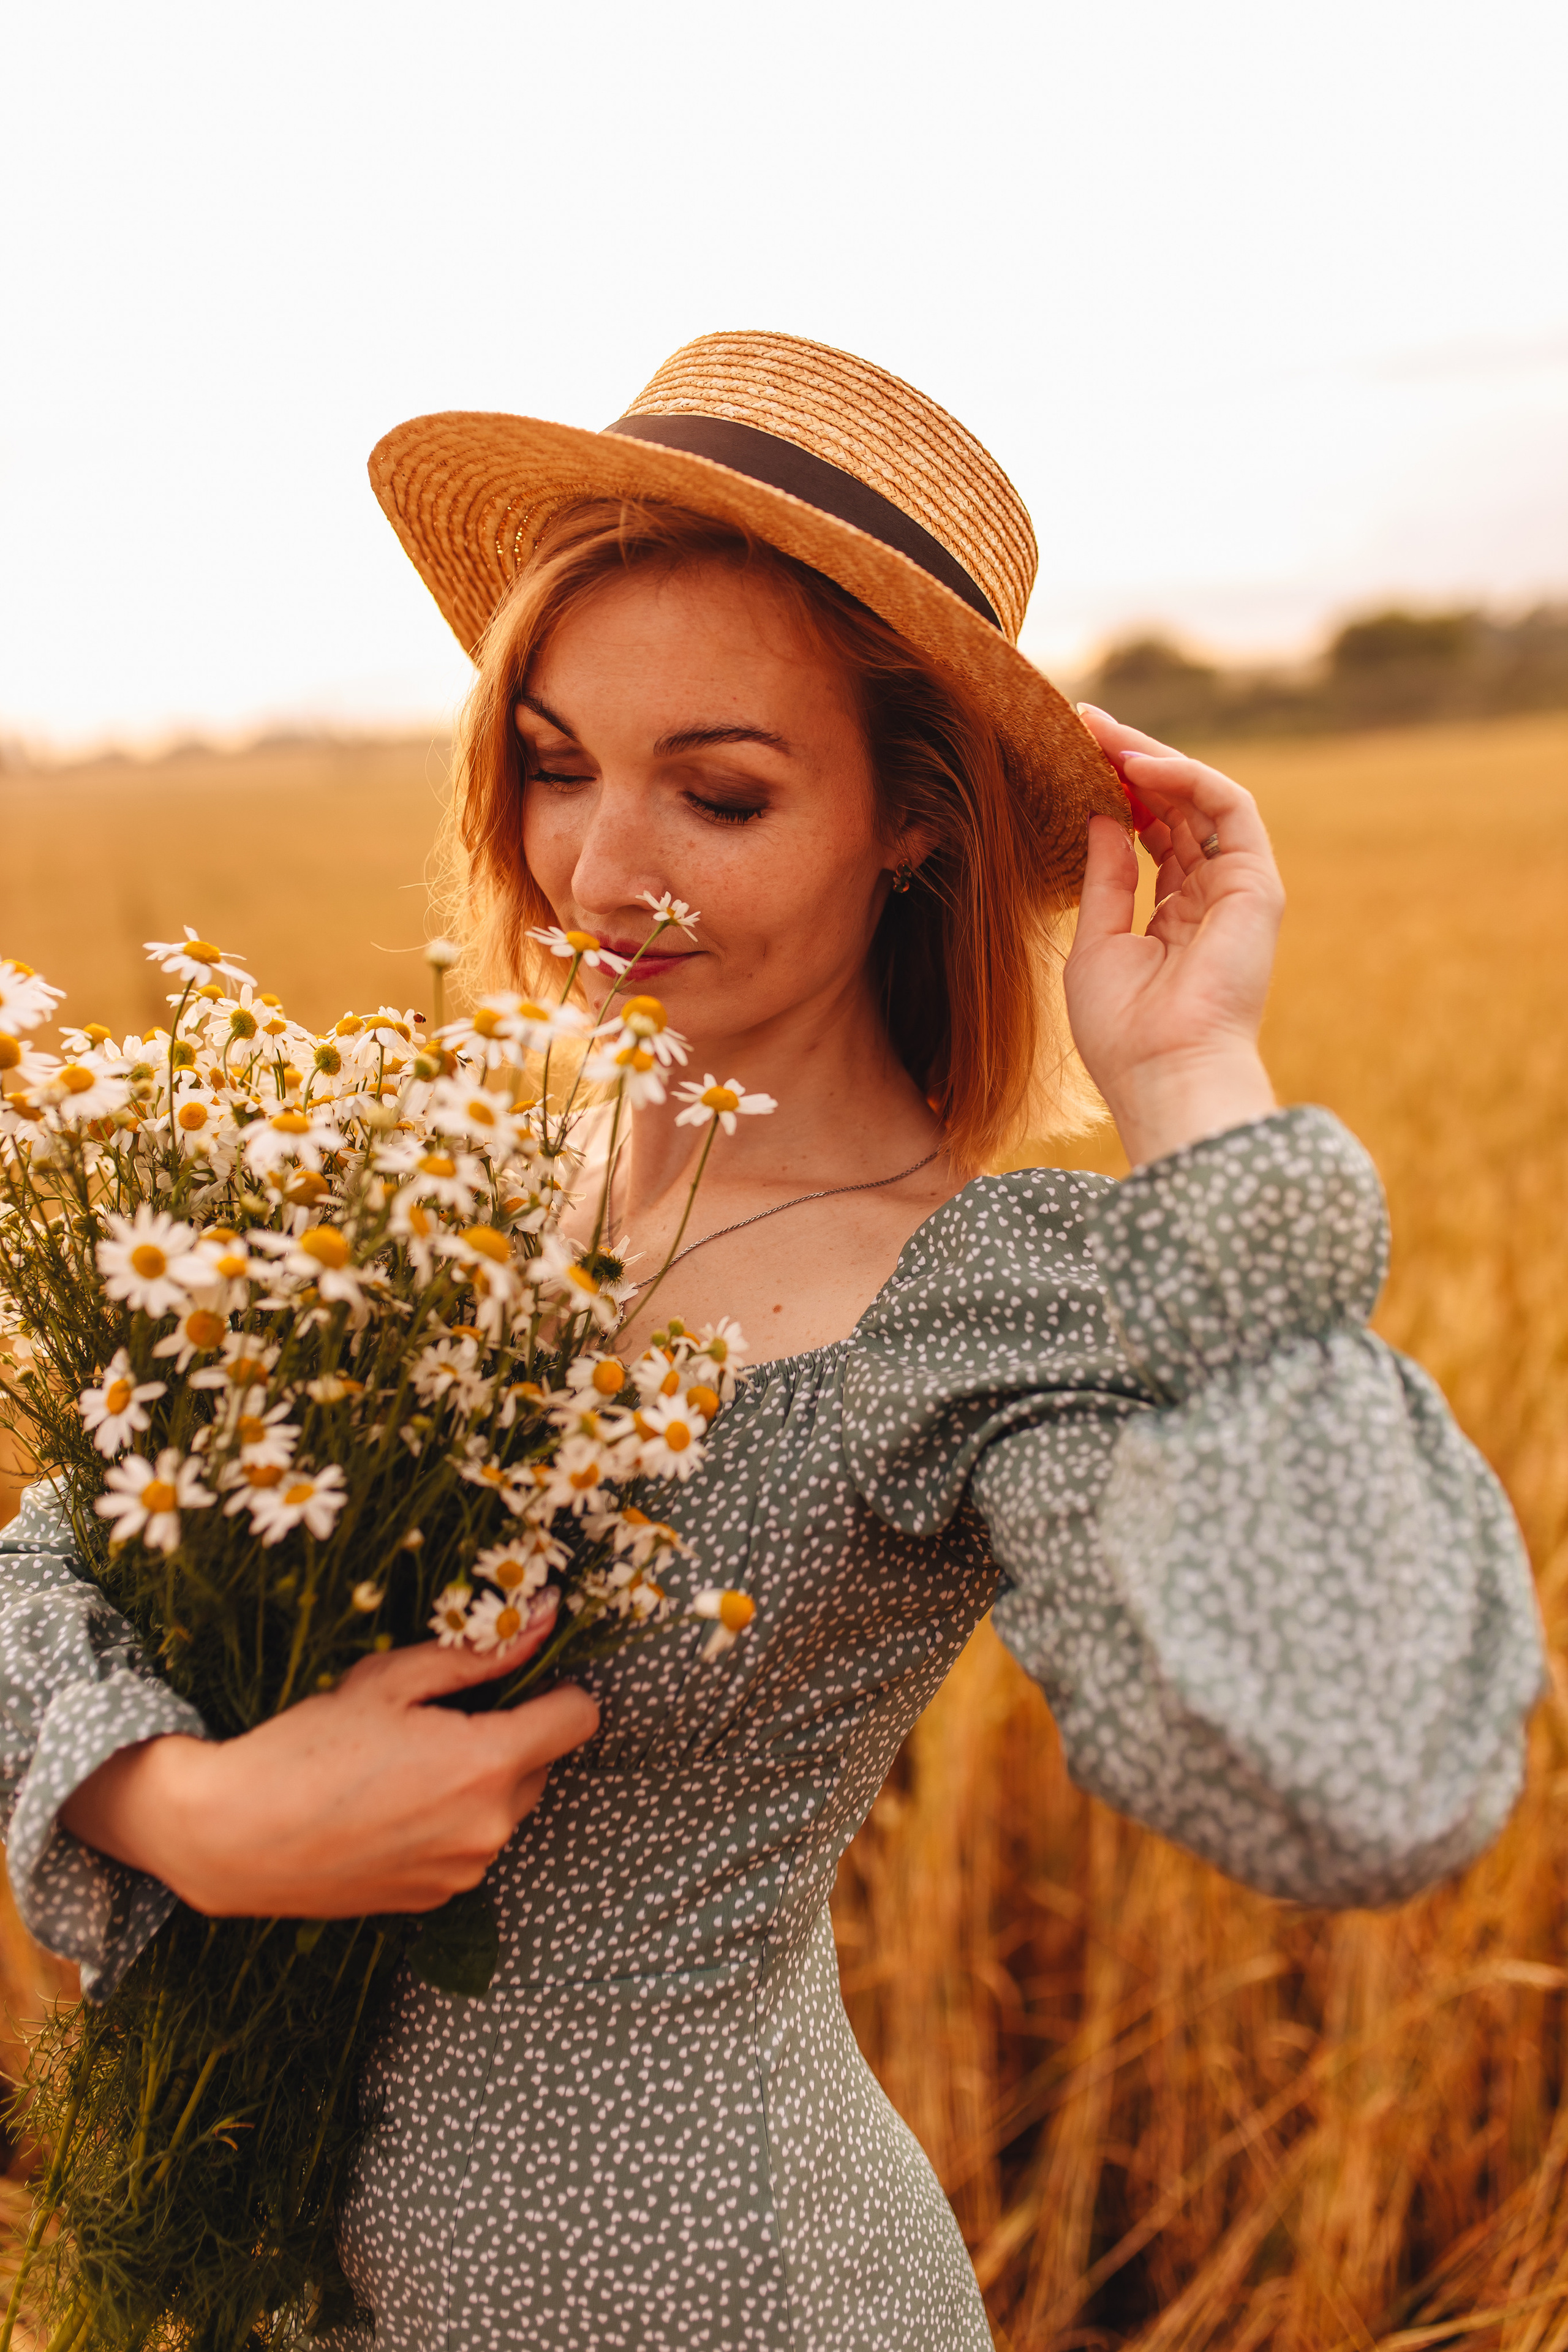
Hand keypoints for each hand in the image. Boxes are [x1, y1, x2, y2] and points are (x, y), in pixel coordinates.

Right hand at [60, 1596, 598, 1917]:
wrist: (231, 1836)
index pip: (580, 1718)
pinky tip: (391, 1805)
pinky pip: (471, 1844)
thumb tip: (543, 1620)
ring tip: (404, 1764)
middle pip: (544, 1762)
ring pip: (507, 1806)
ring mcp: (464, 1871)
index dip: (558, 1689)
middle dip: (511, 1734)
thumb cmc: (305, 1747)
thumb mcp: (390, 1681)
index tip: (522, 1679)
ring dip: (480, 1780)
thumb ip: (480, 1655)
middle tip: (440, 1718)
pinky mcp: (436, 1898)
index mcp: (487, 1764)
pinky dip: (450, 1820)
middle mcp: (490, 1827)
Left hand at [1065, 706, 1282, 1166]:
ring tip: (1100, 732)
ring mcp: (1238, 889)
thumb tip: (1103, 817)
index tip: (1071, 758)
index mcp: (1174, 919)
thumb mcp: (1095, 945)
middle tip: (1082, 724)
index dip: (1115, 795)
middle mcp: (1211, 899)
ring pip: (1202, 800)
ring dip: (1152, 759)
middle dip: (1129, 763)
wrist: (1163, 1073)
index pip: (1151, 838)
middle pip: (1175, 811)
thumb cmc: (1123, 1031)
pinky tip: (1136, 765)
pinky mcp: (1258, 884)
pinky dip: (1185, 778)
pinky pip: (1228, 808)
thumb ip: (1104, 879)